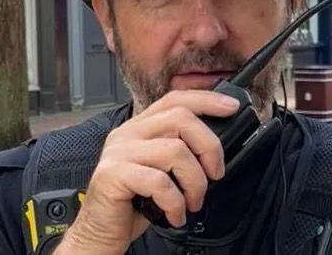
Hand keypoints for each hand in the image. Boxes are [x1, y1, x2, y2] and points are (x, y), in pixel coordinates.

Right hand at [54, 90, 239, 253]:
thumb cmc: (133, 203)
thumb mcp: (161, 171)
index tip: (231, 107)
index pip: (175, 100)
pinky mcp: (113, 175)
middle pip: (180, 119)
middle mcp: (127, 134)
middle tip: (215, 173)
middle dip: (209, 146)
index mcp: (139, 128)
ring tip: (193, 201)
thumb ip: (179, 152)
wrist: (100, 231)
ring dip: (195, 181)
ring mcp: (118, 153)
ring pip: (175, 151)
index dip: (206, 100)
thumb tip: (215, 149)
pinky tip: (176, 214)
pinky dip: (176, 202)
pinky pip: (159, 182)